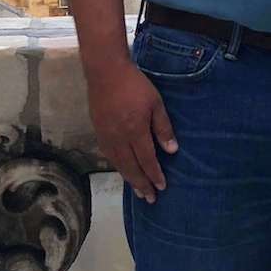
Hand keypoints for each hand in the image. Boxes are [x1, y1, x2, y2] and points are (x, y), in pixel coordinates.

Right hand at [86, 59, 177, 202]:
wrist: (105, 71)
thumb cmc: (135, 85)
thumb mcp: (155, 103)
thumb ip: (163, 127)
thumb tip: (172, 150)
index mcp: (135, 131)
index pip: (147, 159)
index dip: (154, 175)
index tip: (162, 187)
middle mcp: (119, 138)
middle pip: (131, 167)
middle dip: (142, 184)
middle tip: (150, 198)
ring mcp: (106, 136)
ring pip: (118, 164)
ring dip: (129, 179)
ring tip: (138, 191)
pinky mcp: (98, 131)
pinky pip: (109, 156)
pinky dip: (117, 167)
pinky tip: (122, 170)